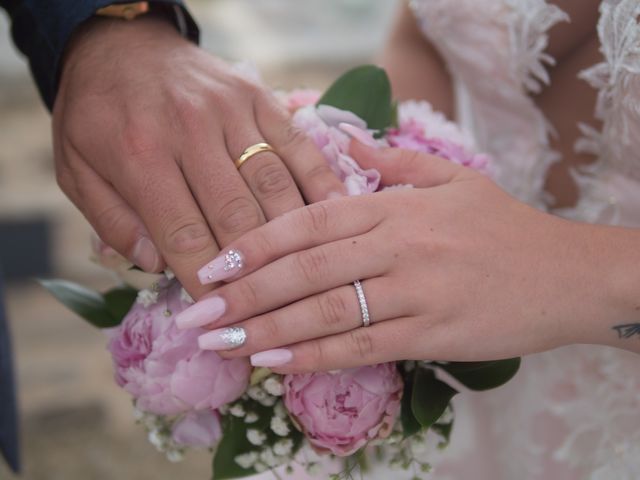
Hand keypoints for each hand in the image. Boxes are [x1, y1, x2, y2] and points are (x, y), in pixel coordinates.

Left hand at [53, 15, 343, 297]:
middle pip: (236, 217)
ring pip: (274, 186)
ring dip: (291, 238)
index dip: (205, 284)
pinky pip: (299, 146)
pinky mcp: (261, 99)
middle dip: (253, 272)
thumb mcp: (76, 170)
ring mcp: (233, 111)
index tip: (221, 318)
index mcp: (139, 153)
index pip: (183, 235)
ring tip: (303, 277)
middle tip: (266, 309)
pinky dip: (320, 184)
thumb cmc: (98, 115)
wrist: (121, 45)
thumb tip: (156, 266)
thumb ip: (114, 222)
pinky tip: (334, 218)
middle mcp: (191, 130)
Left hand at [175, 140, 639, 372]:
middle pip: (305, 270)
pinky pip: (362, 346)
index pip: (308, 223)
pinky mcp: (432, 334)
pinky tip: (276, 364)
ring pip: (327, 312)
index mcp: (394, 207)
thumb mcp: (451, 180)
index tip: (212, 265)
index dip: (255, 245)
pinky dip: (314, 356)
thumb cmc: (504, 227)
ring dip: (267, 330)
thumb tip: (344, 135)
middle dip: (245, 294)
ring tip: (222, 345)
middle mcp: (397, 246)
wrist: (568, 274)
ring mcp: (415, 292)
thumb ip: (392, 161)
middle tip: (197, 315)